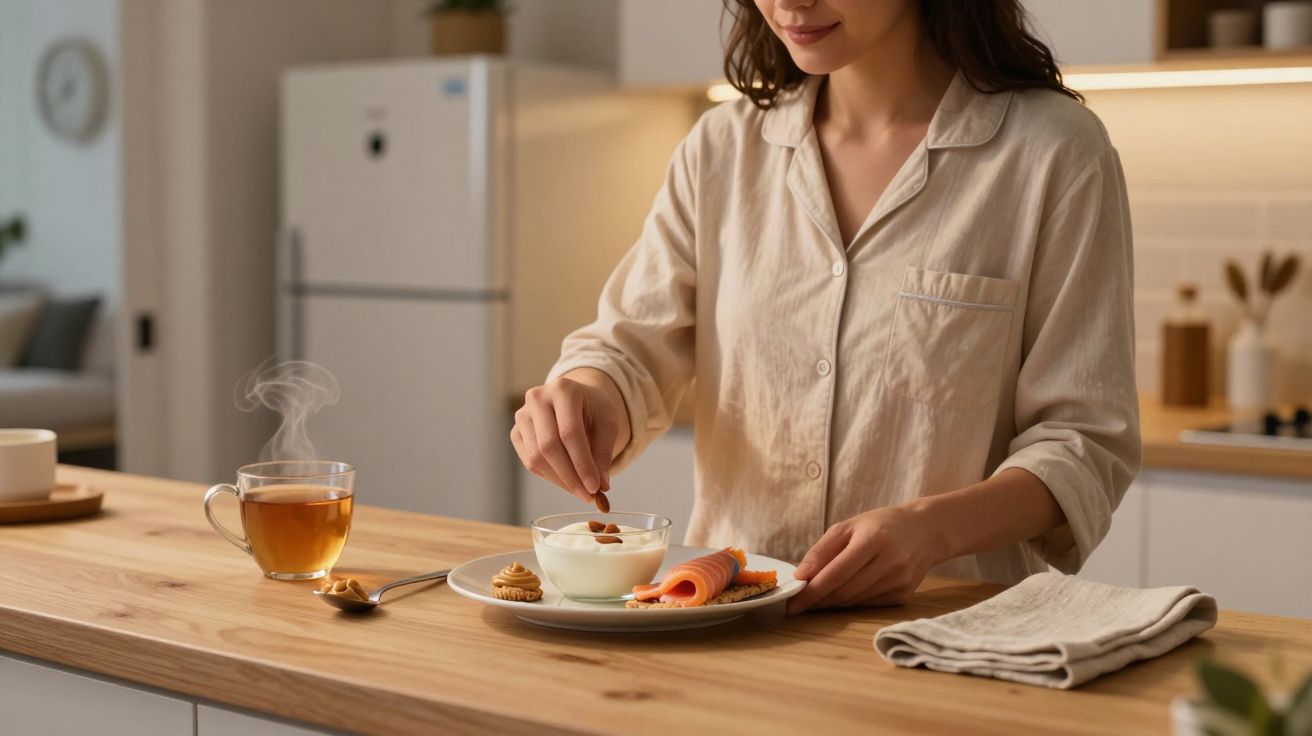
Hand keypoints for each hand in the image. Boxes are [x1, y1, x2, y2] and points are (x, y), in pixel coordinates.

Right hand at [510, 369, 629, 501]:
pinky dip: (549, 476)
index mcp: (563, 389)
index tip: (595, 488)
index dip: (582, 463)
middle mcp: (537, 398)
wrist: (574, 399)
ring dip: (559, 480)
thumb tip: (601, 487)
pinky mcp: (516, 431)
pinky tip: (566, 482)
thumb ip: (603, 453)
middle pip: (548, 446)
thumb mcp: (607, 424)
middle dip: (570, 476)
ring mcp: (522, 415)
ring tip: (580, 491)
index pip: (570, 432)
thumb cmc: (593, 409)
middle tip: (587, 496)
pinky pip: (529, 461)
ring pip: (536, 457)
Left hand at [787, 503, 943, 613]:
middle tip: (798, 603)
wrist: (926, 531)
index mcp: (873, 540)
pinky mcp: (903, 595)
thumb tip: (801, 576)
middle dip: (818, 600)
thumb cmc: (881, 525)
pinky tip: (841, 595)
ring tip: (816, 598)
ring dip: (831, 603)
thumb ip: (822, 550)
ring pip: (855, 601)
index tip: (792, 603)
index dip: (812, 592)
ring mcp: (899, 581)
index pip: (836, 573)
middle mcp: (890, 562)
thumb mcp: (849, 526)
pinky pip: (867, 604)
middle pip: (845, 591)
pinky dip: (850, 602)